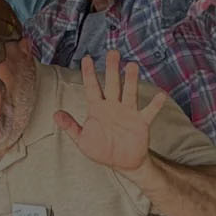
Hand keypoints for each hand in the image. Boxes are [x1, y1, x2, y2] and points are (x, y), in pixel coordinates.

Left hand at [57, 50, 167, 172]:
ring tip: (132, 66)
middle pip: (112, 84)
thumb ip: (70, 126)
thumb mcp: (82, 139)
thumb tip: (55, 114)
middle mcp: (113, 106)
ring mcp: (128, 113)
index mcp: (97, 108)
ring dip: (131, 80)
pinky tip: (160, 95)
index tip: (87, 58)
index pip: (92, 87)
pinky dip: (155, 104)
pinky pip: (148, 111)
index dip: (89, 73)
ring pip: (129, 92)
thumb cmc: (102, 149)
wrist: (122, 162)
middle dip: (112, 69)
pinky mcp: (141, 122)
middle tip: (113, 53)